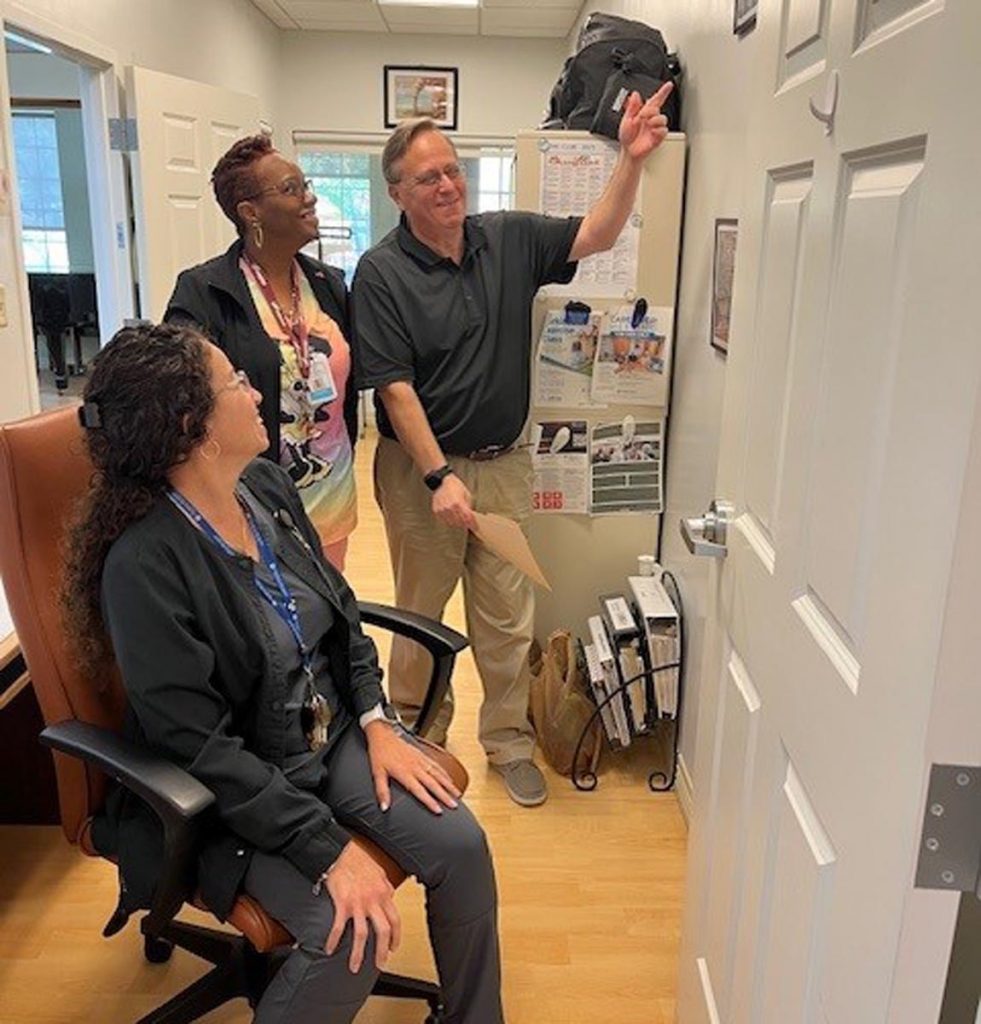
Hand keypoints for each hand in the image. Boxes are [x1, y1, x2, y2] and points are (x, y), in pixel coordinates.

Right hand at [324, 841, 400, 972]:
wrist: (342, 853)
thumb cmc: (360, 862)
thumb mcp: (379, 873)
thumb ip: (385, 887)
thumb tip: (390, 895)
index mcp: (384, 894)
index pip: (395, 920)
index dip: (396, 937)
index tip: (393, 948)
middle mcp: (373, 901)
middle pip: (382, 931)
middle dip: (381, 951)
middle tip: (379, 964)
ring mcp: (358, 904)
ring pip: (362, 934)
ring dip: (359, 953)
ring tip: (355, 966)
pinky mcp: (342, 904)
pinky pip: (339, 927)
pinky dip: (334, 940)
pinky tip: (330, 949)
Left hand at [365, 720, 460, 814]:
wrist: (383, 734)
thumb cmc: (379, 754)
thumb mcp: (377, 773)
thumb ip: (382, 791)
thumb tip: (384, 807)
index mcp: (405, 773)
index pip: (420, 791)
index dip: (430, 801)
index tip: (439, 811)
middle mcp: (416, 767)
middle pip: (433, 784)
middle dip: (445, 795)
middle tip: (454, 805)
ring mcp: (421, 760)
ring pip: (438, 774)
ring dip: (449, 785)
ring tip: (457, 794)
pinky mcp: (422, 755)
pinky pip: (437, 765)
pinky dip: (445, 773)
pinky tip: (450, 779)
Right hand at [431, 472, 475, 529]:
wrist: (442, 482)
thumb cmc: (455, 487)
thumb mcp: (466, 494)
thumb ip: (468, 506)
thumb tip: (471, 515)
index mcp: (458, 503)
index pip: (467, 518)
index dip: (472, 523)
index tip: (475, 526)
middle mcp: (450, 508)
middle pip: (460, 522)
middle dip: (466, 524)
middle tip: (469, 525)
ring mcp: (442, 510)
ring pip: (452, 523)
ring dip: (458, 524)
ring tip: (461, 523)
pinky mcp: (437, 511)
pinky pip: (444, 520)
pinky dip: (450, 521)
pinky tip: (453, 520)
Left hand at [618, 81, 672, 160]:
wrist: (628, 152)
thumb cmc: (627, 137)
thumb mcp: (626, 120)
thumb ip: (632, 107)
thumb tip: (635, 94)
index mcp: (644, 113)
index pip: (655, 100)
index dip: (663, 92)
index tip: (669, 85)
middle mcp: (651, 119)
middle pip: (657, 108)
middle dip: (650, 111)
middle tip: (641, 116)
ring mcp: (655, 128)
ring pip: (663, 118)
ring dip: (654, 120)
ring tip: (647, 125)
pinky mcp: (658, 137)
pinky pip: (663, 130)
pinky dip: (658, 130)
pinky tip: (652, 132)